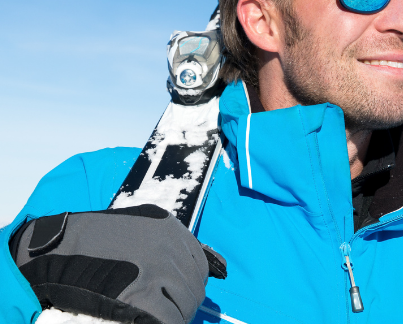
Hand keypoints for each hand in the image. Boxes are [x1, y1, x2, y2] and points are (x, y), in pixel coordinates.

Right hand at [11, 205, 225, 323]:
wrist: (56, 249)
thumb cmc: (92, 239)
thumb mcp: (139, 224)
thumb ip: (167, 242)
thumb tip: (211, 266)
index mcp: (172, 229)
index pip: (199, 266)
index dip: (188, 284)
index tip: (174, 294)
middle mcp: (171, 247)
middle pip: (194, 288)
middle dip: (182, 303)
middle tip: (164, 310)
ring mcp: (158, 271)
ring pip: (184, 306)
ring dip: (173, 314)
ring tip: (155, 316)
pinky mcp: (142, 296)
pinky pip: (167, 320)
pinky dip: (162, 322)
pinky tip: (147, 320)